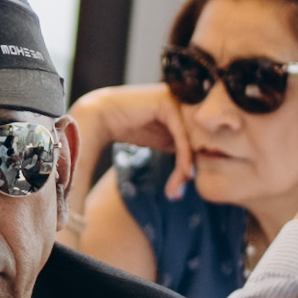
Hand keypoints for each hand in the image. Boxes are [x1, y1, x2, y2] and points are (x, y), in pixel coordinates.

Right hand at [64, 84, 188, 198]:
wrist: (99, 115)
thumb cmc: (126, 127)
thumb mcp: (160, 139)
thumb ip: (179, 146)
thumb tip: (197, 171)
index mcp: (186, 107)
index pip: (198, 142)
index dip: (190, 169)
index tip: (177, 193)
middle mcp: (184, 102)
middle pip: (197, 143)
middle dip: (187, 173)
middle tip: (175, 195)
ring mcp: (178, 101)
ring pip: (191, 142)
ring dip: (184, 171)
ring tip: (174, 192)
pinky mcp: (170, 105)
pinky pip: (182, 137)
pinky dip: (184, 159)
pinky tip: (182, 175)